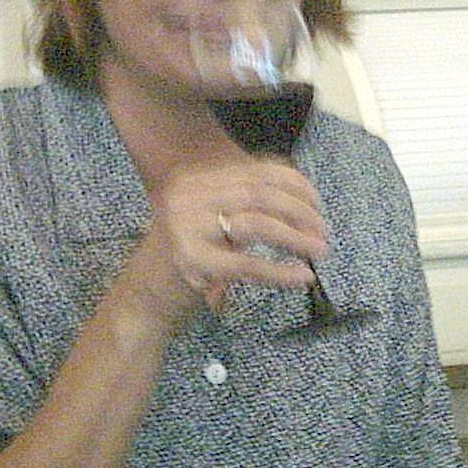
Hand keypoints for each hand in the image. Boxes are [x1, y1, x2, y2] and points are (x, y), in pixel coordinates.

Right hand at [128, 158, 329, 323]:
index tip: (318, 203)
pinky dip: (281, 271)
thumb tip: (303, 198)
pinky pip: (249, 264)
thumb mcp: (212, 218)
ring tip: (319, 250)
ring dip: (296, 237)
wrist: (144, 296)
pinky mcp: (193, 263)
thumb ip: (246, 202)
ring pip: (258, 223)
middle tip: (323, 231)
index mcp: (197, 180)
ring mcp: (187, 228)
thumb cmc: (188, 256)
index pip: (256, 171)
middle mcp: (189, 196)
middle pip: (261, 194)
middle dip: (300, 211)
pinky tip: (301, 277)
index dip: (295, 184)